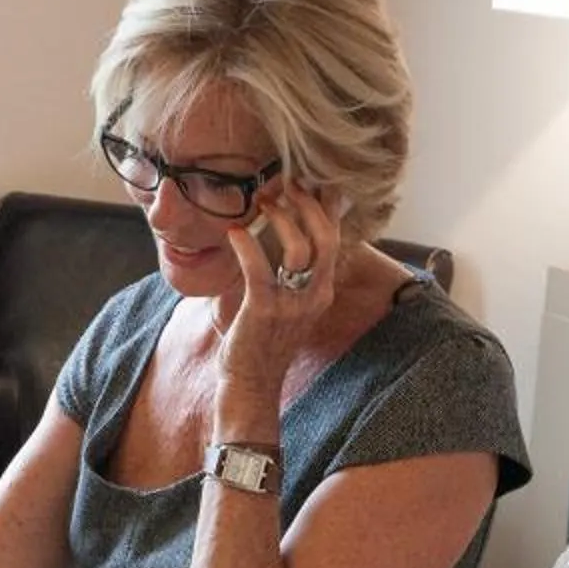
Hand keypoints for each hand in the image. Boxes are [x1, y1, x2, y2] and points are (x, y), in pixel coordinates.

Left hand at [220, 180, 340, 389]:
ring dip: (280, 219)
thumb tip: (279, 237)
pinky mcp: (264, 310)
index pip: (335, 239)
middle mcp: (315, 296)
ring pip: (299, 249)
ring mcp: (292, 304)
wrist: (252, 384)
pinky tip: (233, 232)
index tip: (308, 182)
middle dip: (307, 204)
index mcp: (322, 291)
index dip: (325, 207)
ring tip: (261, 203)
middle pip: (326, 238)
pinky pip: (260, 269)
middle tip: (286, 185)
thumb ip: (288, 273)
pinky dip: (246, 245)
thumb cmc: (263, 341)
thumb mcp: (288, 305)